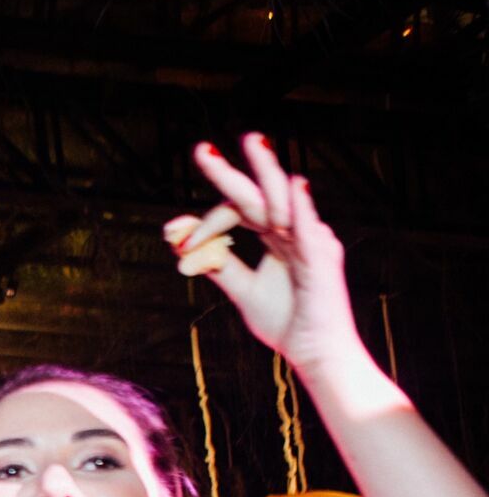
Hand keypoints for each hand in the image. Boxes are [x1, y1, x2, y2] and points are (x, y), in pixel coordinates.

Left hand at [165, 133, 359, 374]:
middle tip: (201, 150)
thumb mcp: (243, 291)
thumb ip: (220, 267)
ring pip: (282, 200)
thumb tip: (186, 245)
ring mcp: (310, 241)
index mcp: (277, 236)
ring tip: (251, 142)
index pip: (237, 212)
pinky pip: (308, 229)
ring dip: (264, 172)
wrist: (314, 353)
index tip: (174, 237)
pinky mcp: (321, 259)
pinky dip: (300, 208)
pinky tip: (293, 186)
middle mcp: (295, 231)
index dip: (205, 222)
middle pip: (258, 195)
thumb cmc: (286, 321)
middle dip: (231, 172)